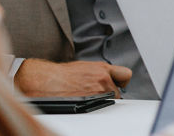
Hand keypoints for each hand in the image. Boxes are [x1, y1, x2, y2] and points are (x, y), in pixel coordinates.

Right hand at [14, 58, 132, 97]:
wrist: (48, 81)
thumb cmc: (63, 74)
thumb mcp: (86, 66)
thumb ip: (99, 71)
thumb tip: (106, 78)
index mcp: (102, 68)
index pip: (125, 75)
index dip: (121, 81)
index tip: (118, 83)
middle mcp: (103, 79)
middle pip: (118, 91)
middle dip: (110, 93)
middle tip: (99, 94)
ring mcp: (98, 92)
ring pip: (109, 100)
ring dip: (102, 100)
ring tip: (88, 97)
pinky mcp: (91, 103)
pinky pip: (100, 107)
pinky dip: (95, 106)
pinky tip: (86, 103)